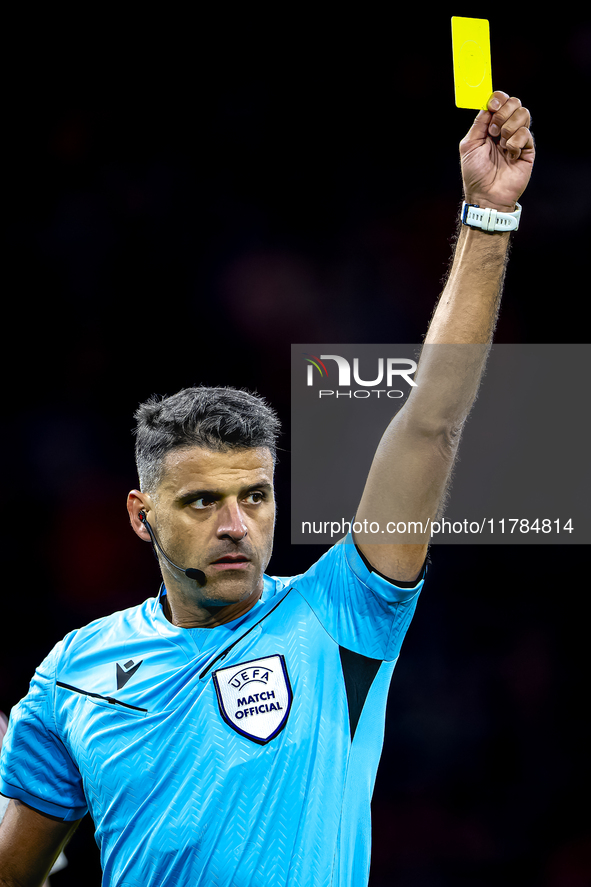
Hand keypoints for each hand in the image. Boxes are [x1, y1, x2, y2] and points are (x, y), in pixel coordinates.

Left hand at [460, 91, 534, 211]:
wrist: (486, 195)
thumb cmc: (475, 174)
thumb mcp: (469, 145)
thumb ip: (479, 123)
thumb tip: (487, 104)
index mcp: (491, 126)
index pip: (500, 102)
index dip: (498, 99)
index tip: (492, 107)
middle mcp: (505, 130)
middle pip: (514, 103)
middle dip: (504, 113)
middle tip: (494, 131)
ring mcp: (518, 139)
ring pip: (524, 114)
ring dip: (509, 127)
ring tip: (501, 144)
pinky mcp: (528, 150)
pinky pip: (526, 134)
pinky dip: (515, 143)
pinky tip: (509, 155)